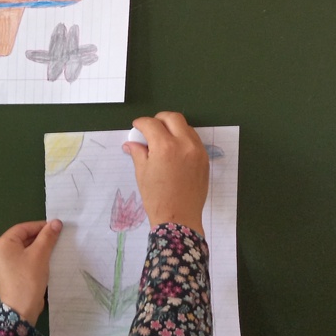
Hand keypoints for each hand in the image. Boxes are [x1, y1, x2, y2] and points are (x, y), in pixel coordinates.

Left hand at [0, 220, 62, 325]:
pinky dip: (29, 258)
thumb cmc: (29, 279)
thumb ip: (48, 236)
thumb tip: (56, 222)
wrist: (21, 309)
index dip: (39, 226)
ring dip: (35, 248)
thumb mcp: (40, 255)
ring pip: (19, 250)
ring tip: (51, 248)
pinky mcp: (3, 275)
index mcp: (0, 245)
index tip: (55, 227)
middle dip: (38, 238)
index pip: (22, 229)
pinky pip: (17, 260)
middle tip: (55, 238)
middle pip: (19, 239)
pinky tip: (42, 260)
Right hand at [122, 112, 209, 235]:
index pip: (151, 124)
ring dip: (173, 128)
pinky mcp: (204, 158)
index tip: (137, 127)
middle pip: (172, 118)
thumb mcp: (142, 173)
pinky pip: (194, 140)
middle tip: (151, 128)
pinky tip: (175, 150)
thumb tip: (131, 143)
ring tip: (163, 139)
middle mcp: (183, 143)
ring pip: (186, 127)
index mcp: (164, 146)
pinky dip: (183, 139)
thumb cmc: (156, 197)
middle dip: (159, 119)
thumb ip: (138, 153)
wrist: (179, 217)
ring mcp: (197, 150)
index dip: (141, 123)